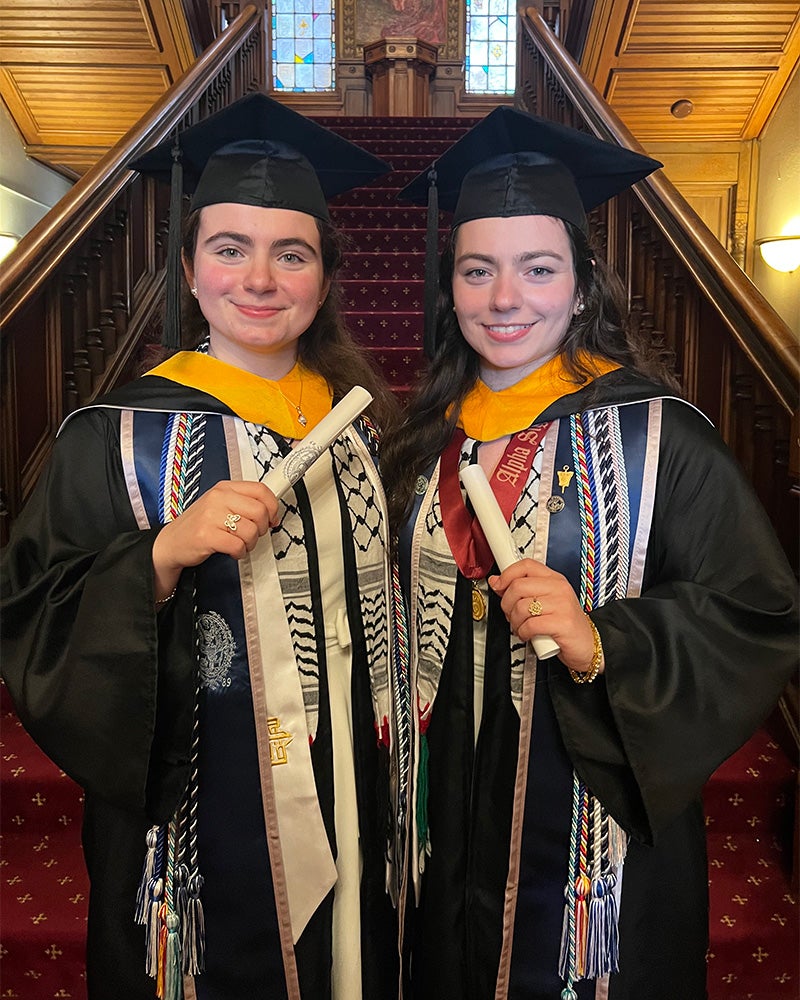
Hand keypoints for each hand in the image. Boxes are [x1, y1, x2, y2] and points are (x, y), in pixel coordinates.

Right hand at [152, 480, 278, 599]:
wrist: (171, 543)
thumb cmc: (199, 525)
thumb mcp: (220, 505)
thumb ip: (243, 504)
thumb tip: (271, 512)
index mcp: (224, 488)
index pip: (260, 490)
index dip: (273, 507)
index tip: (272, 518)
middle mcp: (218, 498)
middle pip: (260, 511)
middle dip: (261, 529)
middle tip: (252, 535)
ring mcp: (211, 516)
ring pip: (251, 530)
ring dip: (249, 543)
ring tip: (238, 544)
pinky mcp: (206, 535)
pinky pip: (238, 545)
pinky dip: (239, 552)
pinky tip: (231, 551)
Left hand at [488, 559, 600, 674]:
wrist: (588, 644)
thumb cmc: (565, 623)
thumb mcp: (545, 602)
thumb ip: (522, 591)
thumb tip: (497, 581)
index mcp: (555, 579)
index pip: (526, 565)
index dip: (507, 574)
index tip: (499, 585)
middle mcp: (559, 589)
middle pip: (518, 586)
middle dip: (507, 604)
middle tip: (511, 614)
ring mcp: (562, 605)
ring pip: (521, 607)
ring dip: (514, 621)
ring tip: (521, 627)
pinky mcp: (563, 623)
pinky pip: (530, 625)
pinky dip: (523, 633)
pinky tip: (528, 635)